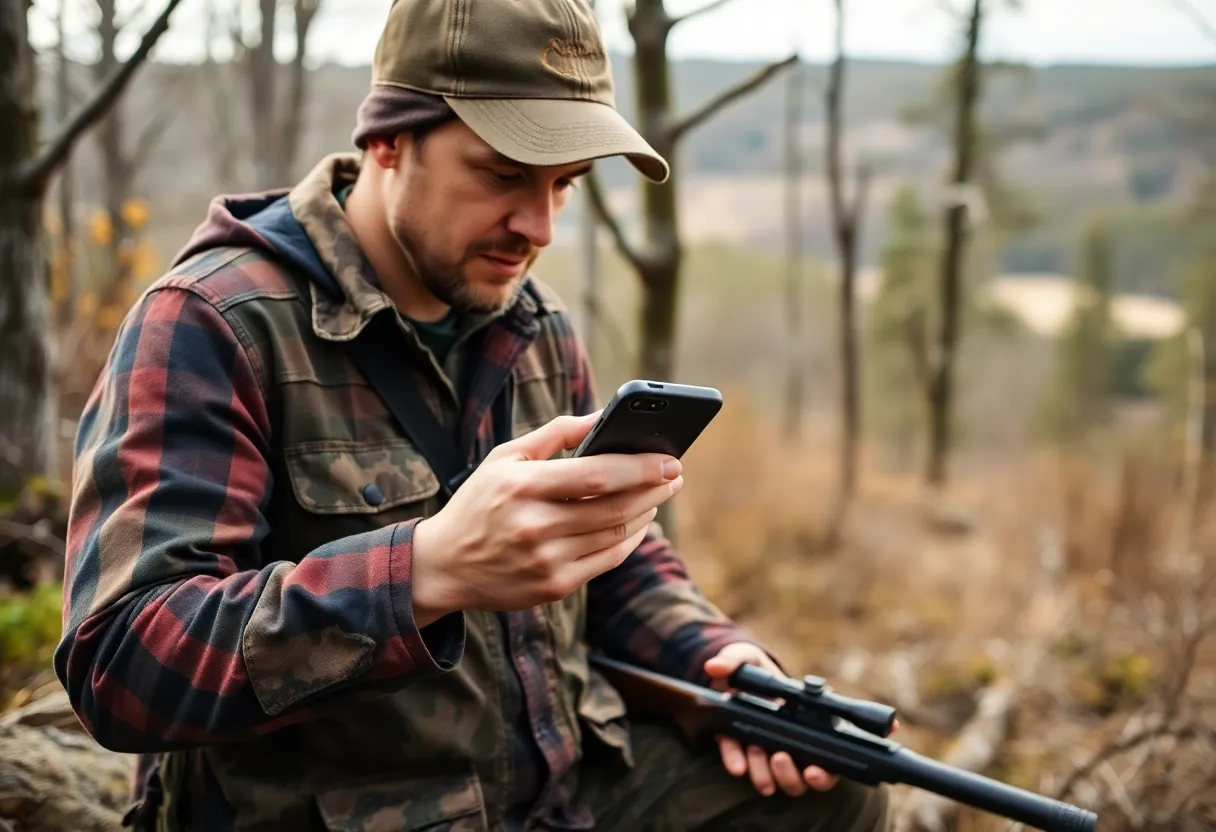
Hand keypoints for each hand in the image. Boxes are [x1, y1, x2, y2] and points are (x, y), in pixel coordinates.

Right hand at [410, 412, 682, 622]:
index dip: (639, 467)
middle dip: (654, 489)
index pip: (596, 475)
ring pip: (616, 534)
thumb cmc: (480, 502)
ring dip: (647, 512)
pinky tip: (638, 522)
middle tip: (675, 474)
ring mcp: (546, 561)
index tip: (669, 458)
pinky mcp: (554, 587)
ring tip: (659, 493)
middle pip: (614, 507)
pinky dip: (630, 539)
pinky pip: (608, 560)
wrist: (443, 566)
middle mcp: (534, 526)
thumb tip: (603, 415)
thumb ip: (556, 434)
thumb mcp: (505, 458)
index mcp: (522, 487)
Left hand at [704, 643, 899, 797]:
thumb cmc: (746, 668)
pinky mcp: (745, 755)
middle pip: (819, 774)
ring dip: (780, 775)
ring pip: (787, 780)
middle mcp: (795, 742)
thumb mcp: (744, 657)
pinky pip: (750, 770)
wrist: (718, 684)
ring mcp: (771, 751)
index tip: (885, 736)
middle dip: (815, 776)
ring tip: (770, 757)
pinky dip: (744, 767)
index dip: (867, 741)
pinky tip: (737, 765)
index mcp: (807, 718)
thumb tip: (715, 667)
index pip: (843, 737)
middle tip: (802, 766)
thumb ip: (736, 659)